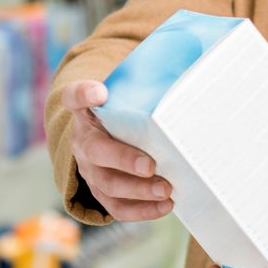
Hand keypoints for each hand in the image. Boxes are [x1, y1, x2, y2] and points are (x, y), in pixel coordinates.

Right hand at [60, 80, 173, 221]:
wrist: (102, 137)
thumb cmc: (123, 113)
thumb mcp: (126, 95)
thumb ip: (146, 84)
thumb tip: (192, 56)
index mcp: (87, 112)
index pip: (75, 97)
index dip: (84, 94)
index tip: (99, 91)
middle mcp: (83, 141)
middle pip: (96, 152)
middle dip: (124, 160)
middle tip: (151, 165)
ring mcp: (90, 170)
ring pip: (108, 185)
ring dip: (138, 191)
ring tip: (166, 190)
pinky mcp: (101, 192)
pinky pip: (117, 207)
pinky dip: (141, 210)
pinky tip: (165, 206)